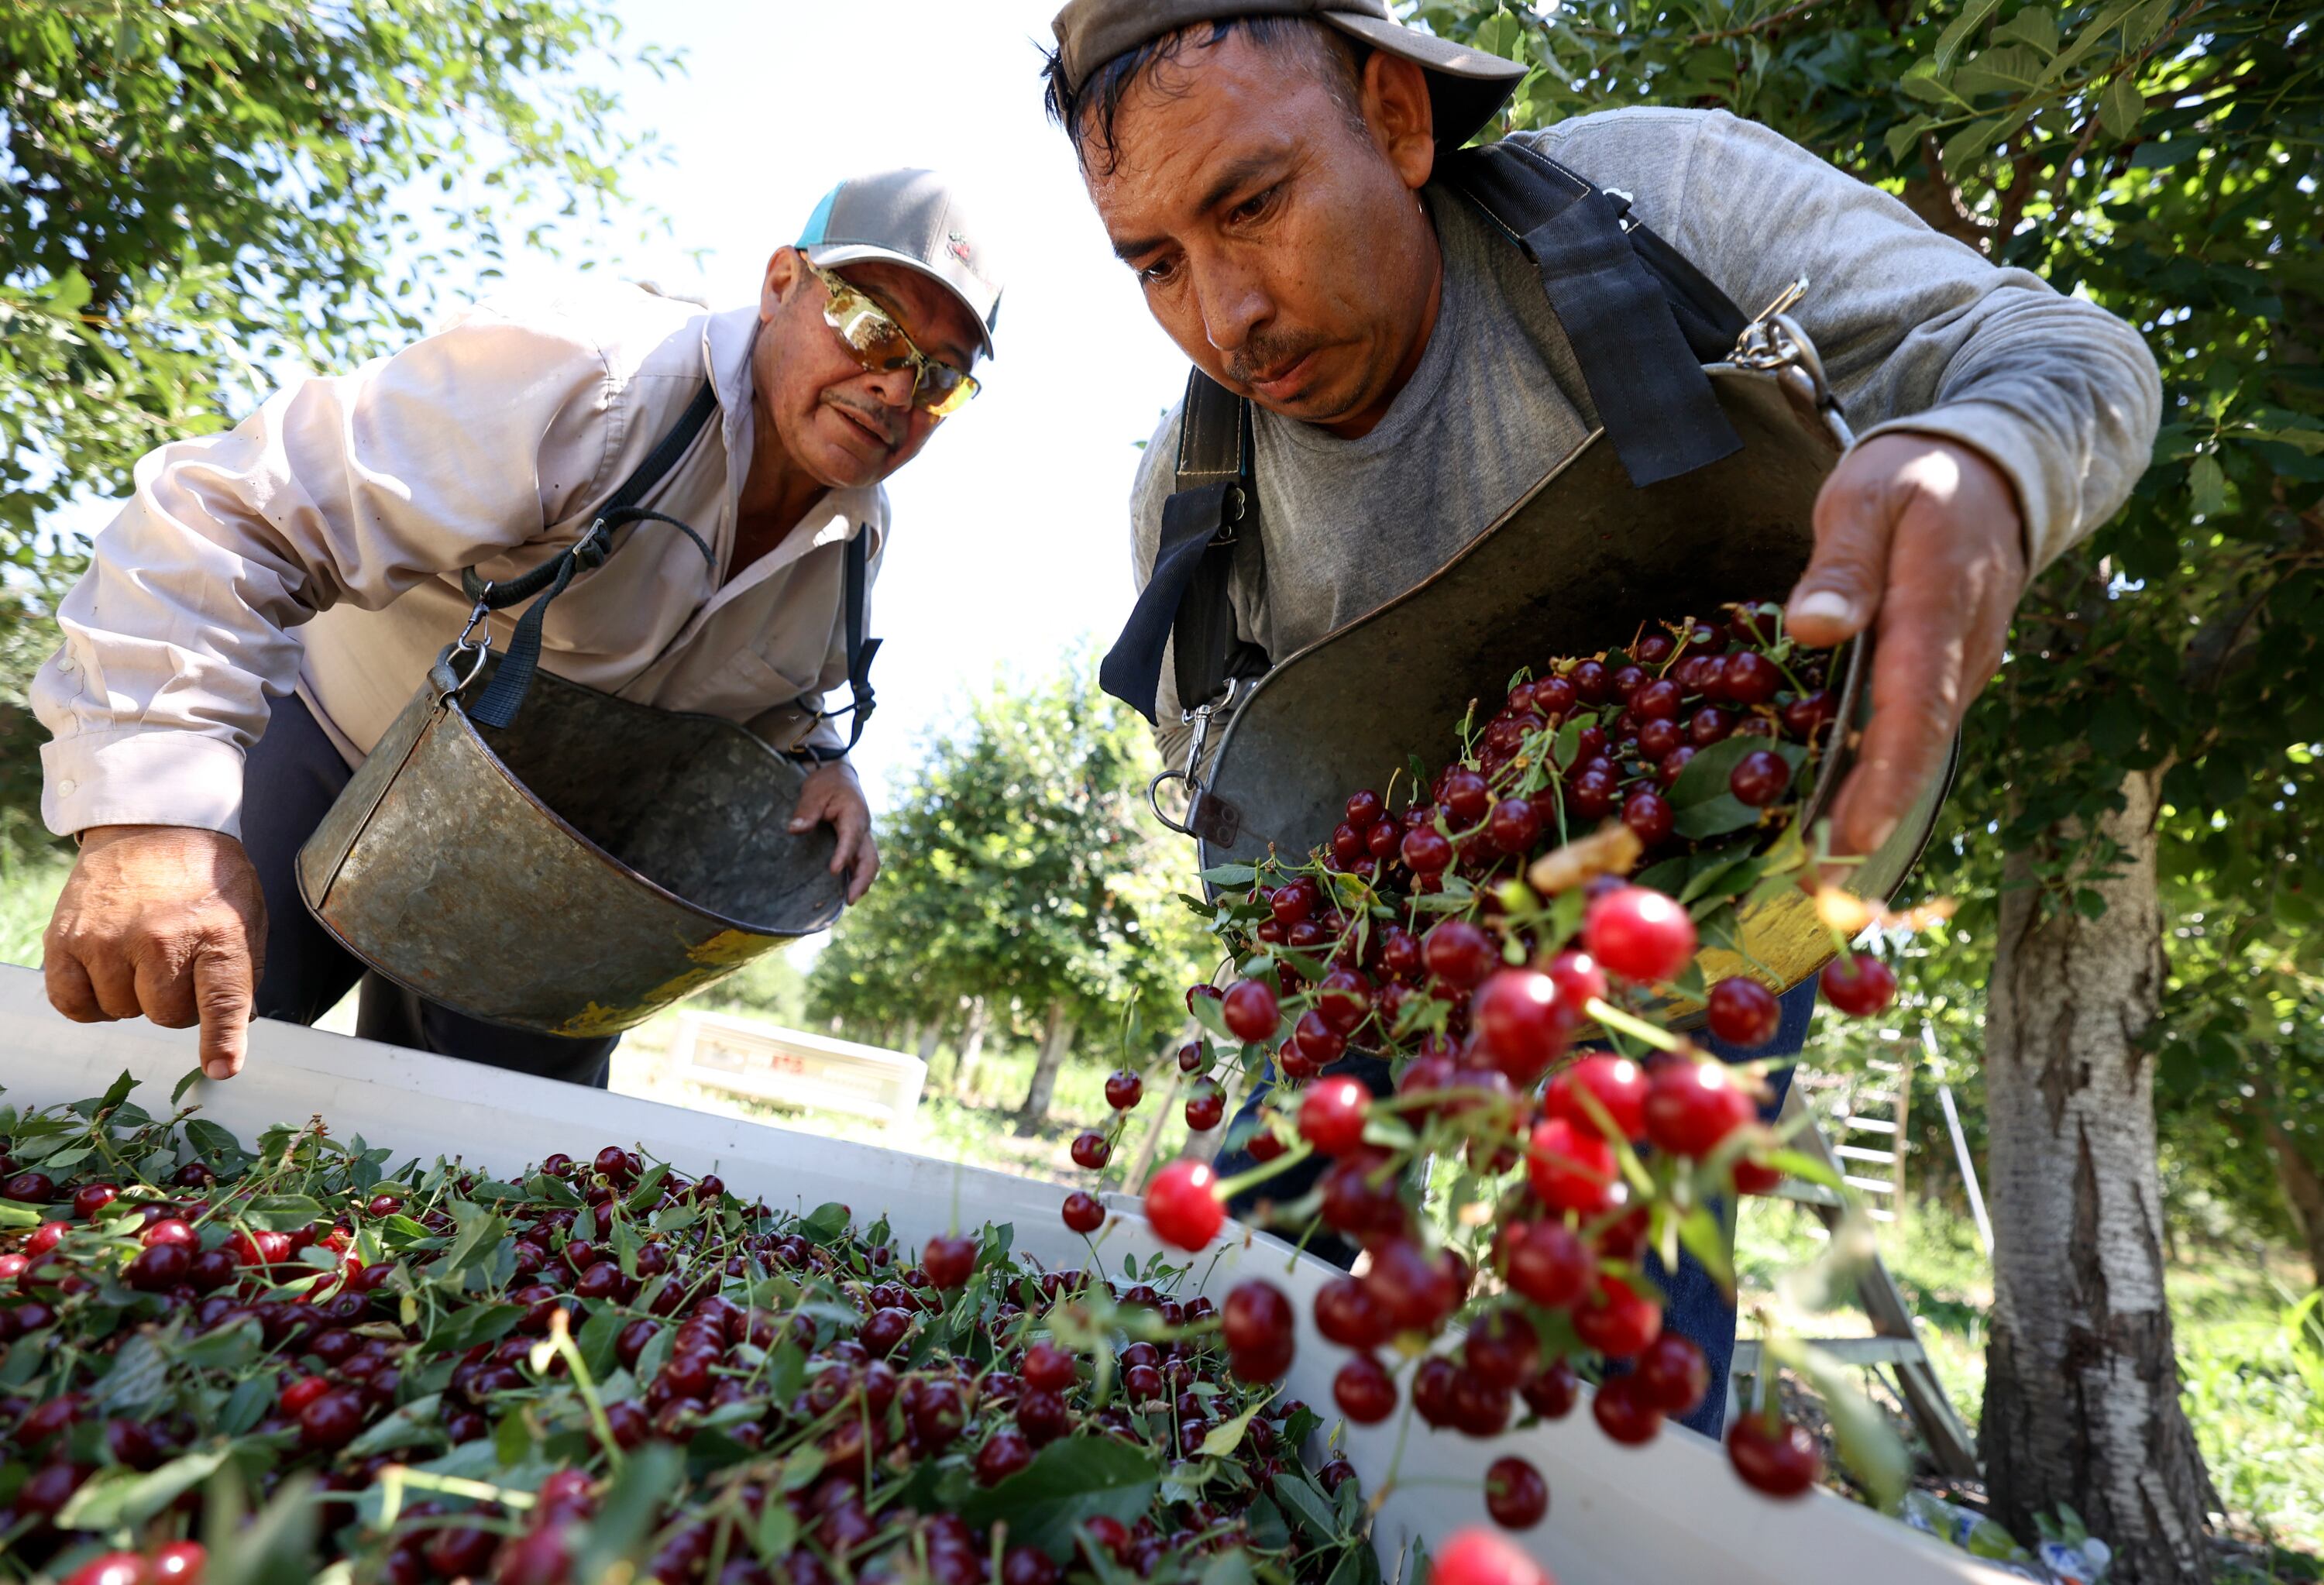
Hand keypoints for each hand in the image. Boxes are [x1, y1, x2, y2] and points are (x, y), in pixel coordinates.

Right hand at [43, 825, 268, 1080]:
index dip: (221, 1039)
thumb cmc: (206, 878)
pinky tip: (107, 972)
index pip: (222, 1000)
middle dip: (175, 1001)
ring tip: (142, 953)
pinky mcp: (66, 940)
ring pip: (122, 1012)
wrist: (155, 825)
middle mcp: (161, 939)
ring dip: (133, 995)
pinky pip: (73, 1004)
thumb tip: (238, 1029)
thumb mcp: (246, 917)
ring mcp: (109, 940)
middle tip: (177, 962)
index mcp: (218, 934)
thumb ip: (244, 976)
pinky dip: (90, 1000)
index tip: (221, 1068)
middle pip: (166, 1017)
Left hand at [789, 761, 879, 903]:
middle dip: (862, 880)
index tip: (833, 871)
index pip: (851, 838)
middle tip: (849, 900)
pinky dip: (858, 877)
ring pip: (870, 863)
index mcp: (854, 814)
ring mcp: (863, 836)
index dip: (844, 855)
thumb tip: (794, 830)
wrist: (840, 775)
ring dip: (863, 882)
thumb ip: (806, 811)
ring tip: (849, 901)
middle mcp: (863, 828)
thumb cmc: (827, 783)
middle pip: (870, 858)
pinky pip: (862, 862)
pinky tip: (846, 890)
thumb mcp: (814, 792)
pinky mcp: (858, 842)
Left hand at [1786, 432, 2026, 857]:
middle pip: (1918, 750)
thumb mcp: (1868, 497)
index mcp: (1939, 606)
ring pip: (1919, 750)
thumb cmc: (1917, 480)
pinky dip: (1880, 777)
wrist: (1997, 471)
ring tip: (1814, 872)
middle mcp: (1964, 652)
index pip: (1915, 708)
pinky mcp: (1953, 675)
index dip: (1883, 779)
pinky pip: (1916, 734)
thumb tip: (1815, 625)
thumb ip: (1842, 562)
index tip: (1850, 837)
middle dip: (1871, 822)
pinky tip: (1834, 815)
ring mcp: (1965, 668)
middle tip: (1814, 889)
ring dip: (1872, 810)